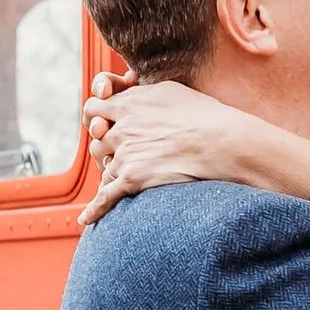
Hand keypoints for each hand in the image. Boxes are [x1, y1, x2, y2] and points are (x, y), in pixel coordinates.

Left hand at [80, 72, 309, 227]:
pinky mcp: (132, 179)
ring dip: (110, 173)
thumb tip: (133, 89)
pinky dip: (95, 210)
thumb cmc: (205, 116)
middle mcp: (121, 128)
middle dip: (104, 148)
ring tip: (124, 178)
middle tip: (121, 154)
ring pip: (104, 167)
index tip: (103, 125)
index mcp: (128, 104)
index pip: (93, 109)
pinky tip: (87, 219)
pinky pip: (105, 197)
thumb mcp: (171, 91)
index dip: (96, 118)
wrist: (222, 143)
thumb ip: (145, 93)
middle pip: (96, 140)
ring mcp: (125, 154)